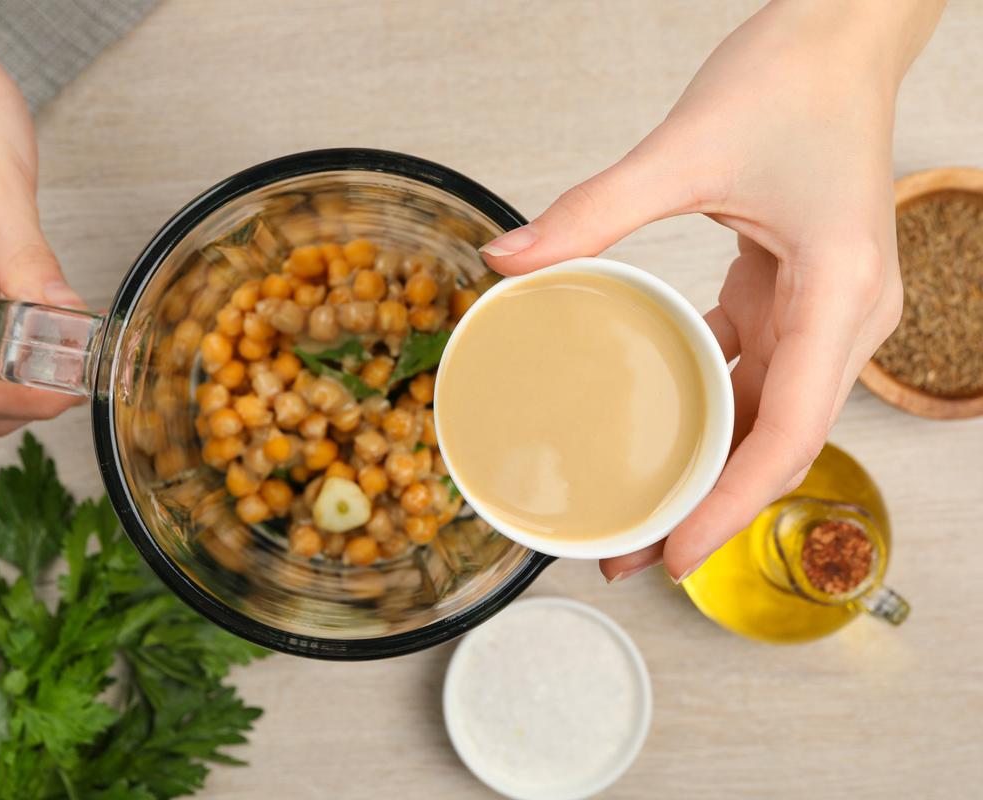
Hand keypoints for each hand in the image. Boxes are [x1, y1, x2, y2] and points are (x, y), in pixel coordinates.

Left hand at [480, 0, 942, 580]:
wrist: (839, 36)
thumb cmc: (791, 80)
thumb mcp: (683, 148)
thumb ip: (593, 211)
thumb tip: (506, 260)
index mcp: (839, 295)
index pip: (790, 430)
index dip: (731, 505)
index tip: (674, 552)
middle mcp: (844, 318)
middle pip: (778, 442)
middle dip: (708, 505)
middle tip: (631, 553)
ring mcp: (823, 311)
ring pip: (767, 415)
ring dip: (706, 467)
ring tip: (638, 510)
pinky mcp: (796, 294)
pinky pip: (755, 371)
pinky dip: (709, 407)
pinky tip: (657, 430)